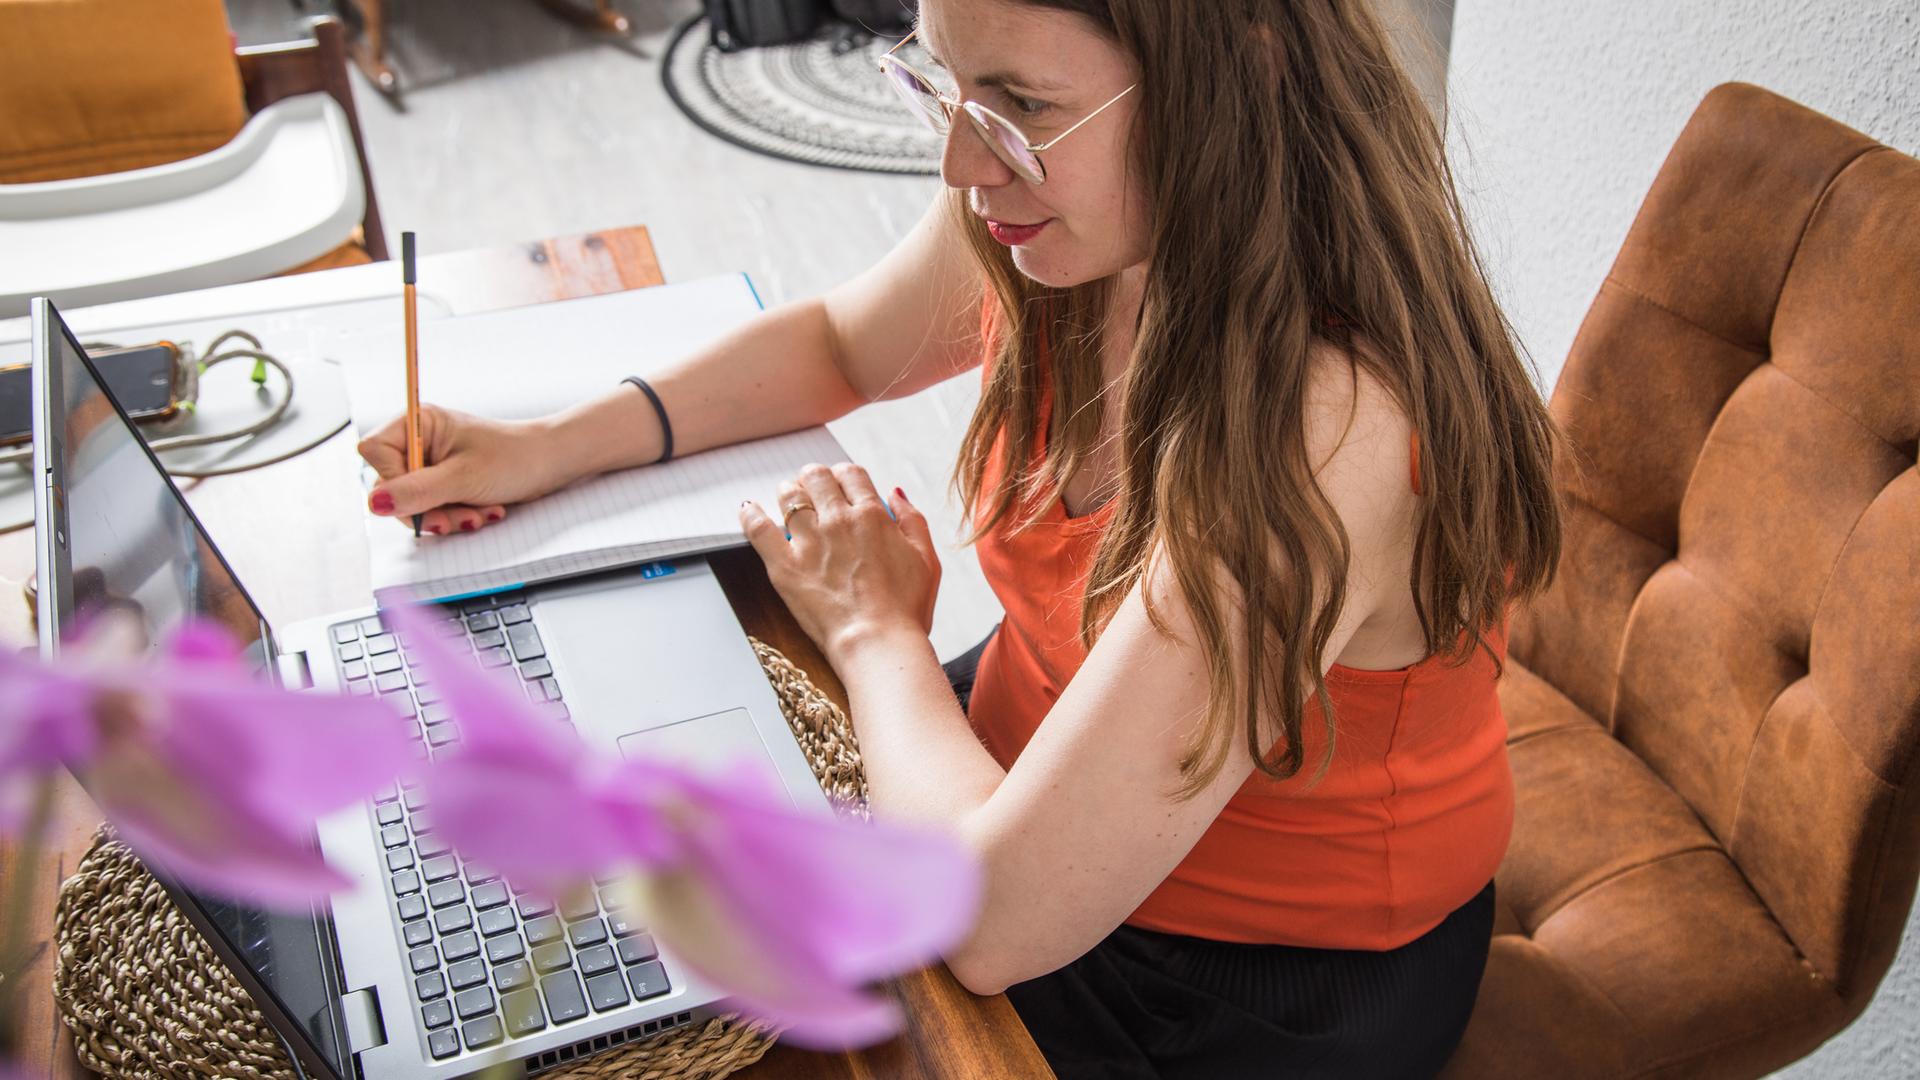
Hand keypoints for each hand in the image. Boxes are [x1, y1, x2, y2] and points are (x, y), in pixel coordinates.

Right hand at [357, 404, 574, 534]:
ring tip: (479, 514)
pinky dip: (455, 517)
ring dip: (445, 517)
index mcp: (419, 423)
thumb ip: (416, 491)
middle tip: (457, 517)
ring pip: (412, 504)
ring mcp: (431, 465)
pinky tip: (482, 512)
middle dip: (426, 508)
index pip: (374, 453)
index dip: (392, 480)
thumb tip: (375, 503)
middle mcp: (419, 442)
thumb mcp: (463, 478)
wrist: (552, 464)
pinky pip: (432, 510)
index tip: (423, 493)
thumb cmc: (515, 458)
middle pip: (391, 486)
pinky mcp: (444, 484)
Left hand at [740, 463, 940, 663]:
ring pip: (789, 495)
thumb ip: (912, 520)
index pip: (850, 474)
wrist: (878, 643)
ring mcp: (809, 542)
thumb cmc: (905, 610)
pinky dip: (750, 515)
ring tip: (789, 500)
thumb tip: (896, 493)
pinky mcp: (785, 566)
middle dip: (814, 478)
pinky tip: (749, 509)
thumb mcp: (927, 559)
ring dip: (788, 492)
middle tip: (813, 490)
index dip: (844, 475)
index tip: (842, 485)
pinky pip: (758, 528)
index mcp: (872, 516)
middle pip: (817, 477)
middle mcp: (838, 521)